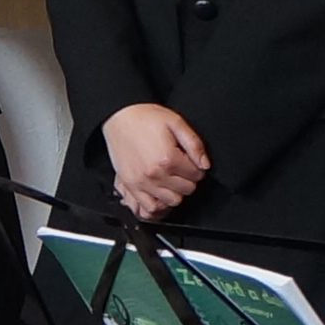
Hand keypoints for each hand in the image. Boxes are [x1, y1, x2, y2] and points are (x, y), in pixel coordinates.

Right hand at [102, 102, 210, 219]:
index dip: (197, 167)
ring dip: (176, 192)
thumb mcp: (176, 123)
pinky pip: (149, 208)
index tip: (190, 161)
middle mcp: (155, 174)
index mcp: (168, 158)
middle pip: (186, 190)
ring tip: (171, 180)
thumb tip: (205, 164)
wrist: (120, 116)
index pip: (196, 175)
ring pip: (171, 201)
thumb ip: (194, 144)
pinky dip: (158, 204)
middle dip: (189, 180)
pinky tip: (160, 194)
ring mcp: (141, 182)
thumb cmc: (145, 118)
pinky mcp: (130, 185)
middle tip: (182, 169)